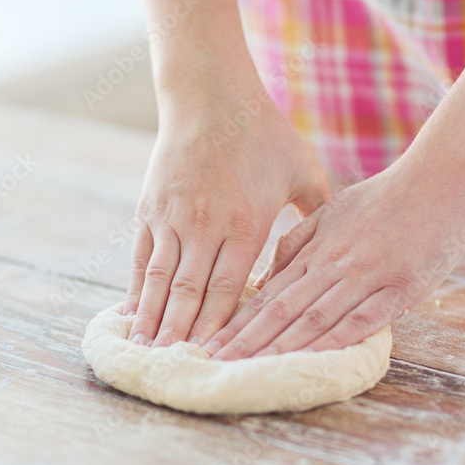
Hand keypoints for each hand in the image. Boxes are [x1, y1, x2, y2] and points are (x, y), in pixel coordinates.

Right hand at [125, 90, 329, 347]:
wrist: (209, 95)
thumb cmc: (263, 133)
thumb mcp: (303, 171)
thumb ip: (316, 215)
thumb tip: (331, 252)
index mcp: (246, 223)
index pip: (230, 288)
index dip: (221, 327)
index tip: (215, 359)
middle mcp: (205, 225)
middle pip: (191, 293)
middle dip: (182, 335)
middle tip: (173, 368)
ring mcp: (173, 217)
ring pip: (160, 280)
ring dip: (154, 319)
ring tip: (146, 352)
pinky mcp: (151, 208)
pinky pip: (142, 258)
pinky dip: (137, 289)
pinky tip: (133, 313)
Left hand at [203, 158, 464, 358]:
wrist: (441, 179)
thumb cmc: (387, 197)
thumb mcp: (334, 212)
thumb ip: (300, 244)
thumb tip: (265, 278)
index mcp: (317, 249)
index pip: (268, 293)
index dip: (237, 320)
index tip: (209, 343)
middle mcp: (334, 264)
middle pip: (281, 308)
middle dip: (246, 340)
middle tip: (214, 364)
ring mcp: (366, 276)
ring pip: (314, 317)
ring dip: (280, 346)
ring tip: (249, 369)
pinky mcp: (400, 288)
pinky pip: (362, 319)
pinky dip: (335, 341)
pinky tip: (312, 360)